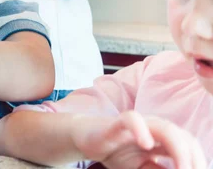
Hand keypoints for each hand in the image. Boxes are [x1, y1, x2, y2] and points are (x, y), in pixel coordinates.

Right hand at [72, 111, 206, 168]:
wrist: (86, 139)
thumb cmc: (116, 153)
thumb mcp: (141, 168)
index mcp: (164, 139)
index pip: (190, 146)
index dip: (198, 161)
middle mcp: (154, 128)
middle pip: (184, 137)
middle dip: (193, 158)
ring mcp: (138, 124)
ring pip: (165, 128)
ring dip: (178, 149)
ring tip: (182, 168)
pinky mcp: (117, 123)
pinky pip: (131, 120)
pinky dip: (141, 130)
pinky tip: (146, 144)